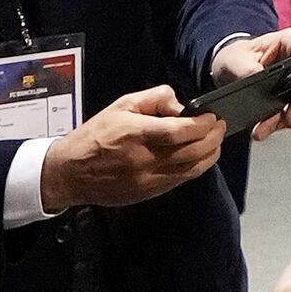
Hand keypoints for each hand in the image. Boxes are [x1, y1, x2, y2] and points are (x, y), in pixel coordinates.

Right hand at [45, 87, 227, 207]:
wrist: (70, 173)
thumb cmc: (96, 135)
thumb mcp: (122, 105)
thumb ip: (156, 98)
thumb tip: (181, 106)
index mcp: (137, 135)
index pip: (180, 131)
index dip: (203, 124)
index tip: (212, 116)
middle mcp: (144, 160)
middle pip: (193, 152)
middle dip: (214, 137)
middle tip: (220, 125)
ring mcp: (147, 180)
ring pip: (191, 170)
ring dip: (210, 154)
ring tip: (215, 140)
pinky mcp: (147, 193)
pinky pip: (180, 180)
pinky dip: (195, 167)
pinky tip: (199, 156)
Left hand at [211, 29, 290, 130]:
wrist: (227, 67)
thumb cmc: (234, 56)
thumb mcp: (235, 59)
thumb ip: (247, 68)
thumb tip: (257, 77)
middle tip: (287, 121)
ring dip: (284, 117)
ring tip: (264, 130)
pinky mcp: (290, 90)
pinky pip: (289, 107)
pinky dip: (278, 119)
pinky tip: (265, 127)